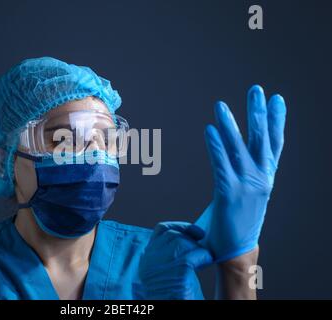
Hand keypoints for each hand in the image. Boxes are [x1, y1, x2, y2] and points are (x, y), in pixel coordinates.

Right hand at [139, 222, 212, 299]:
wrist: (168, 308)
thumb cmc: (173, 296)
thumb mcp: (166, 272)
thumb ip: (169, 254)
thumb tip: (188, 236)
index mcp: (147, 260)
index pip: (161, 231)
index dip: (178, 227)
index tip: (192, 230)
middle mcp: (150, 261)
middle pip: (174, 235)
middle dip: (191, 237)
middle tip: (202, 245)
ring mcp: (162, 266)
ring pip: (184, 243)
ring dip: (197, 248)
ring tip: (204, 258)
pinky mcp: (178, 273)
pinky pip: (195, 255)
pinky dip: (204, 256)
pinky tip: (207, 261)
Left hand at [196, 85, 286, 261]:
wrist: (236, 250)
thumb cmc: (238, 220)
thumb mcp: (249, 192)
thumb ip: (246, 171)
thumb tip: (234, 151)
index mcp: (267, 177)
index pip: (274, 143)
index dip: (277, 120)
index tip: (278, 99)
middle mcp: (261, 178)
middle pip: (261, 139)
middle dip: (258, 113)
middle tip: (256, 89)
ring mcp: (247, 186)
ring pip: (238, 148)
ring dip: (229, 124)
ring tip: (220, 105)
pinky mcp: (229, 194)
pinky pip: (221, 164)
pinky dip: (215, 145)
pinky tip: (209, 130)